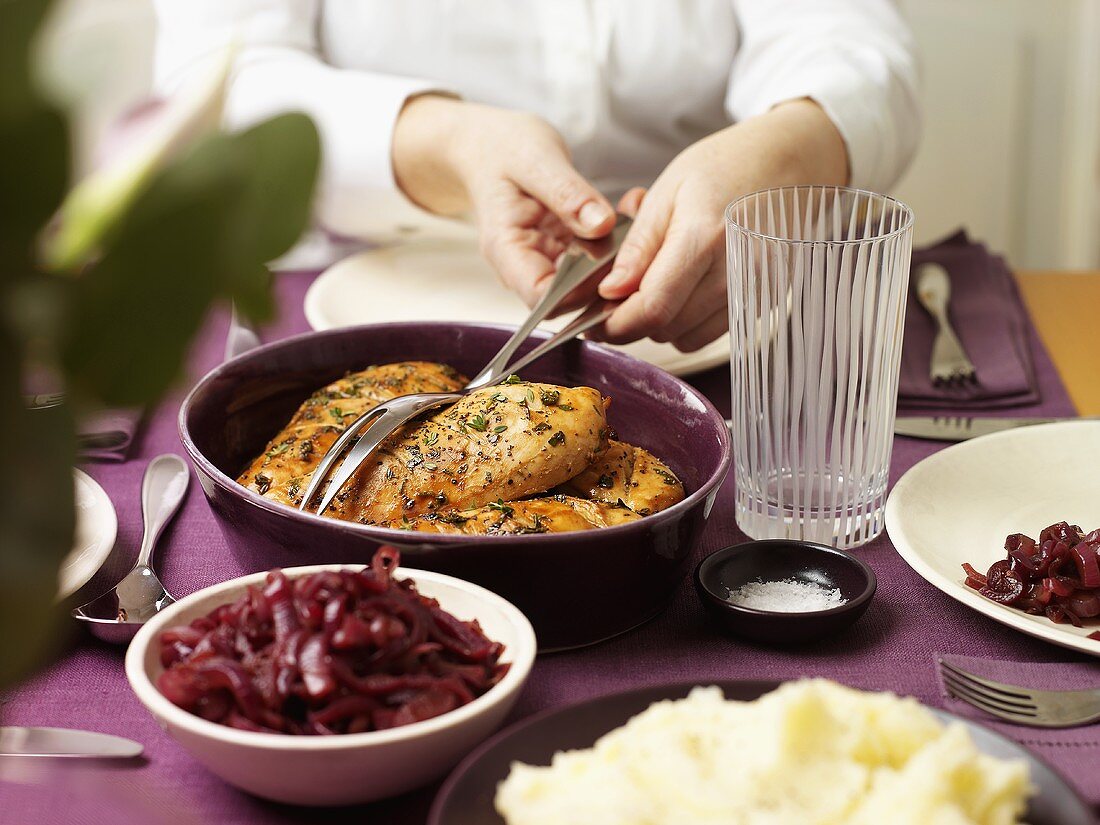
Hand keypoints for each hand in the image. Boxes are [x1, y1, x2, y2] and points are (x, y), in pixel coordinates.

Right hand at [392, 95, 614, 306]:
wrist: (488, 145)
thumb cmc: (502, 148)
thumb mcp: (536, 160)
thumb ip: (568, 194)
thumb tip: (601, 226)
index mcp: (507, 249)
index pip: (542, 297)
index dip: (579, 290)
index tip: (612, 260)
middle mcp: (524, 264)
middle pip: (569, 298)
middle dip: (605, 275)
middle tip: (635, 236)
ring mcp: (544, 260)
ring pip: (586, 283)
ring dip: (615, 260)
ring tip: (633, 217)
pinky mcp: (562, 251)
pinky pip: (591, 261)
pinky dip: (614, 244)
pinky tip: (627, 214)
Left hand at [593, 99, 849, 350]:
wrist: (792, 161)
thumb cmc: (727, 166)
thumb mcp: (669, 190)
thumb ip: (639, 246)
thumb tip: (609, 292)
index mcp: (704, 237)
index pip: (653, 307)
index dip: (617, 322)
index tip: (595, 319)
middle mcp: (734, 271)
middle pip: (667, 328)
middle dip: (632, 321)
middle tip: (618, 296)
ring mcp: (755, 290)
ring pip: (688, 338)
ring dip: (661, 323)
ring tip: (654, 286)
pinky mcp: (765, 300)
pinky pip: (713, 332)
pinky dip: (689, 321)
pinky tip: (685, 289)